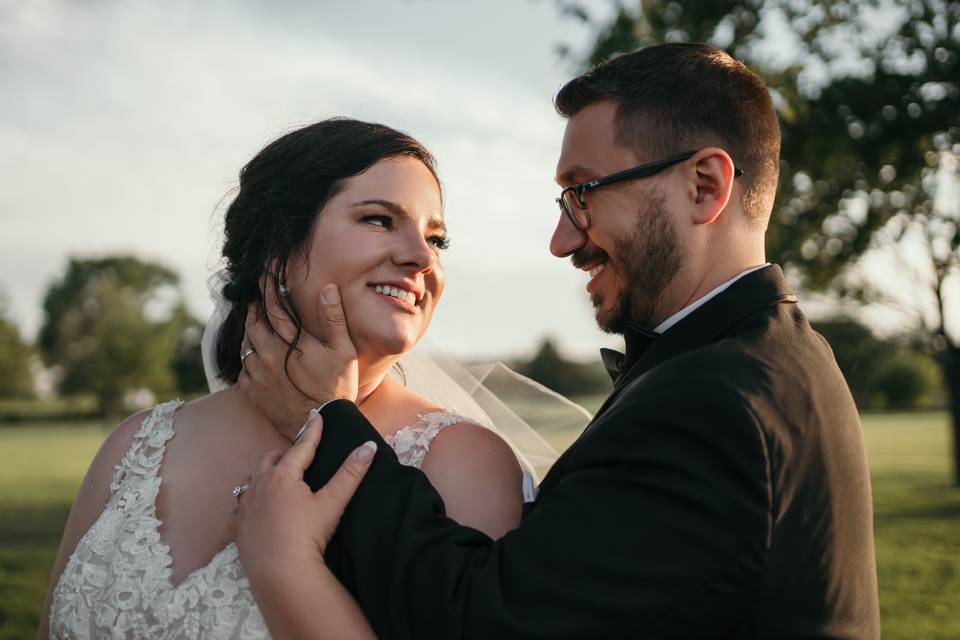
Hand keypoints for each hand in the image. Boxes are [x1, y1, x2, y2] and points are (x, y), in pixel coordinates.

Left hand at [228, 412, 377, 580]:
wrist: (280, 573)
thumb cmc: (307, 535)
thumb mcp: (333, 503)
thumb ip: (351, 473)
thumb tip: (369, 446)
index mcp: (283, 475)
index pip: (301, 446)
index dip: (312, 430)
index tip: (316, 414)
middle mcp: (259, 485)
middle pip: (270, 459)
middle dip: (284, 454)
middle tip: (297, 456)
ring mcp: (244, 506)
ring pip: (251, 479)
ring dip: (263, 475)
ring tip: (274, 478)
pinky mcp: (237, 527)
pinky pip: (239, 506)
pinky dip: (249, 501)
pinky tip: (255, 508)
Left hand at [238, 274, 358, 435]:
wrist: (322, 424)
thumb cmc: (337, 387)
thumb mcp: (343, 350)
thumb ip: (333, 318)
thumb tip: (327, 288)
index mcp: (289, 342)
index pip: (273, 306)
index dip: (269, 285)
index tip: (266, 270)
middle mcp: (268, 355)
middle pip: (253, 322)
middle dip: (255, 307)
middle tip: (259, 298)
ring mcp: (258, 374)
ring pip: (246, 343)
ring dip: (250, 330)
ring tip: (257, 323)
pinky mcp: (252, 391)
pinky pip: (243, 367)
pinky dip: (248, 356)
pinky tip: (256, 355)